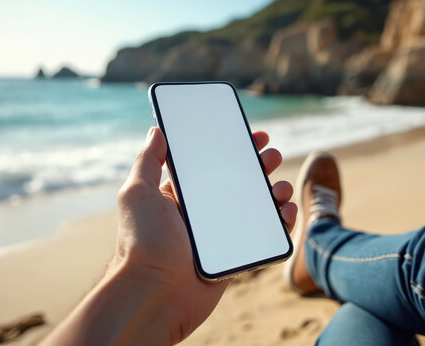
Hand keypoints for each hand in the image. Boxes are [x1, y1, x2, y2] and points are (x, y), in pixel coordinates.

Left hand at [111, 127, 296, 342]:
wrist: (155, 294)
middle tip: (273, 156)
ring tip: (281, 188)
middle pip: (240, 183)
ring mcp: (222, 235)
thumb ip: (148, 162)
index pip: (213, 165)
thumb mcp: (137, 195)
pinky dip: (281, 222)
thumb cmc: (142, 244)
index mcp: (182, 196)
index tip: (253, 135)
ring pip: (257, 207)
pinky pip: (265, 236)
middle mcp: (204, 214)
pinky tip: (286, 211)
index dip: (233, 148)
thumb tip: (156, 131)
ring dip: (275, 193)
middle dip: (259, 166)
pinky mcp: (237, 255)